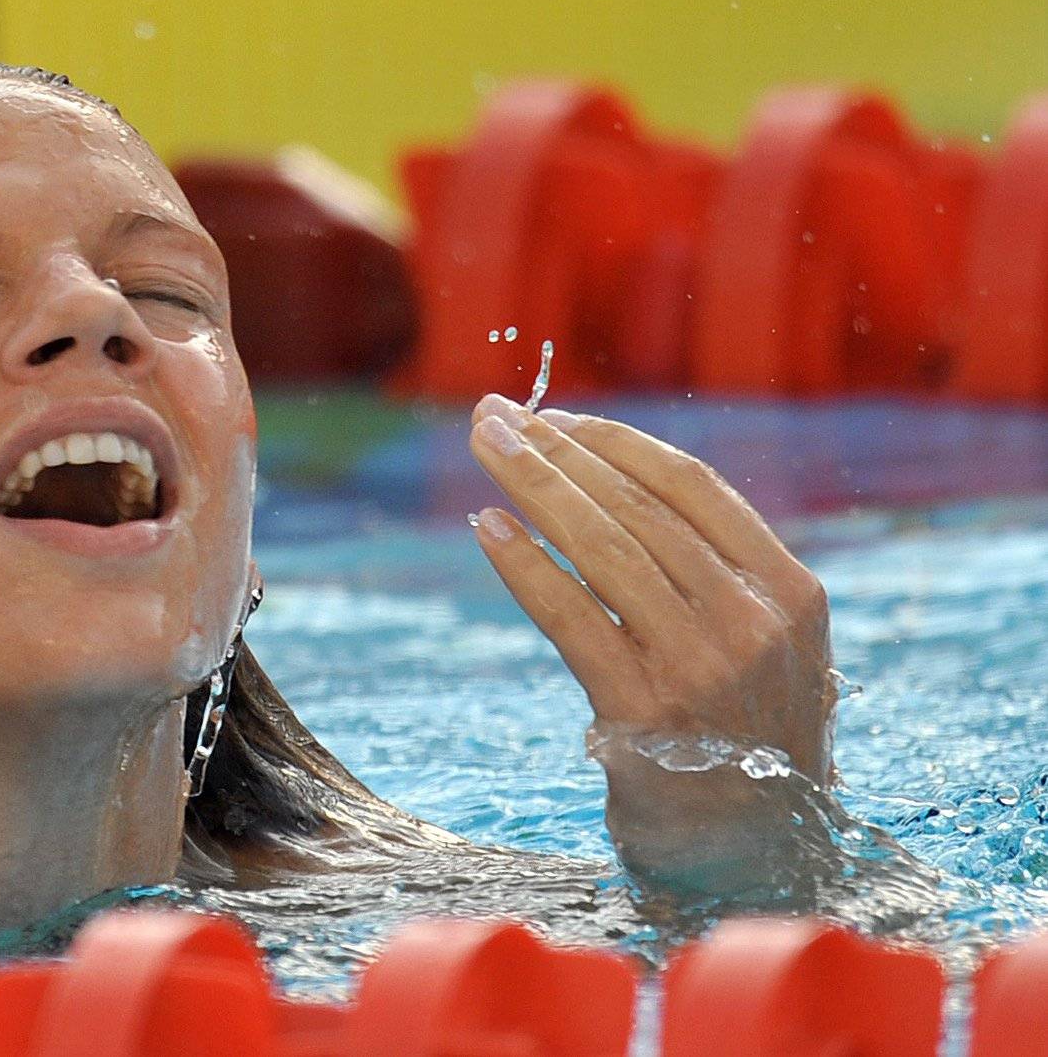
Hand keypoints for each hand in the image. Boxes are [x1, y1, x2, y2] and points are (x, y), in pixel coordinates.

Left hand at [467, 394, 837, 890]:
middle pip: (635, 506)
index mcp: (789, 591)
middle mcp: (752, 619)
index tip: (554, 417)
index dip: (613, 443)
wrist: (754, 857)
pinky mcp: (643, 711)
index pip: (690, 485)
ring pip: (602, 547)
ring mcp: (700, 664)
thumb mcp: (766, 648)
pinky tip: (487, 525)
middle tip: (493, 416)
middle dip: (555, 453)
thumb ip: (714, 574)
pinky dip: (524, 564)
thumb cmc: (745, 740)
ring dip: (533, 486)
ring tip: (484, 446)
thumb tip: (610, 484)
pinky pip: (571, 615)